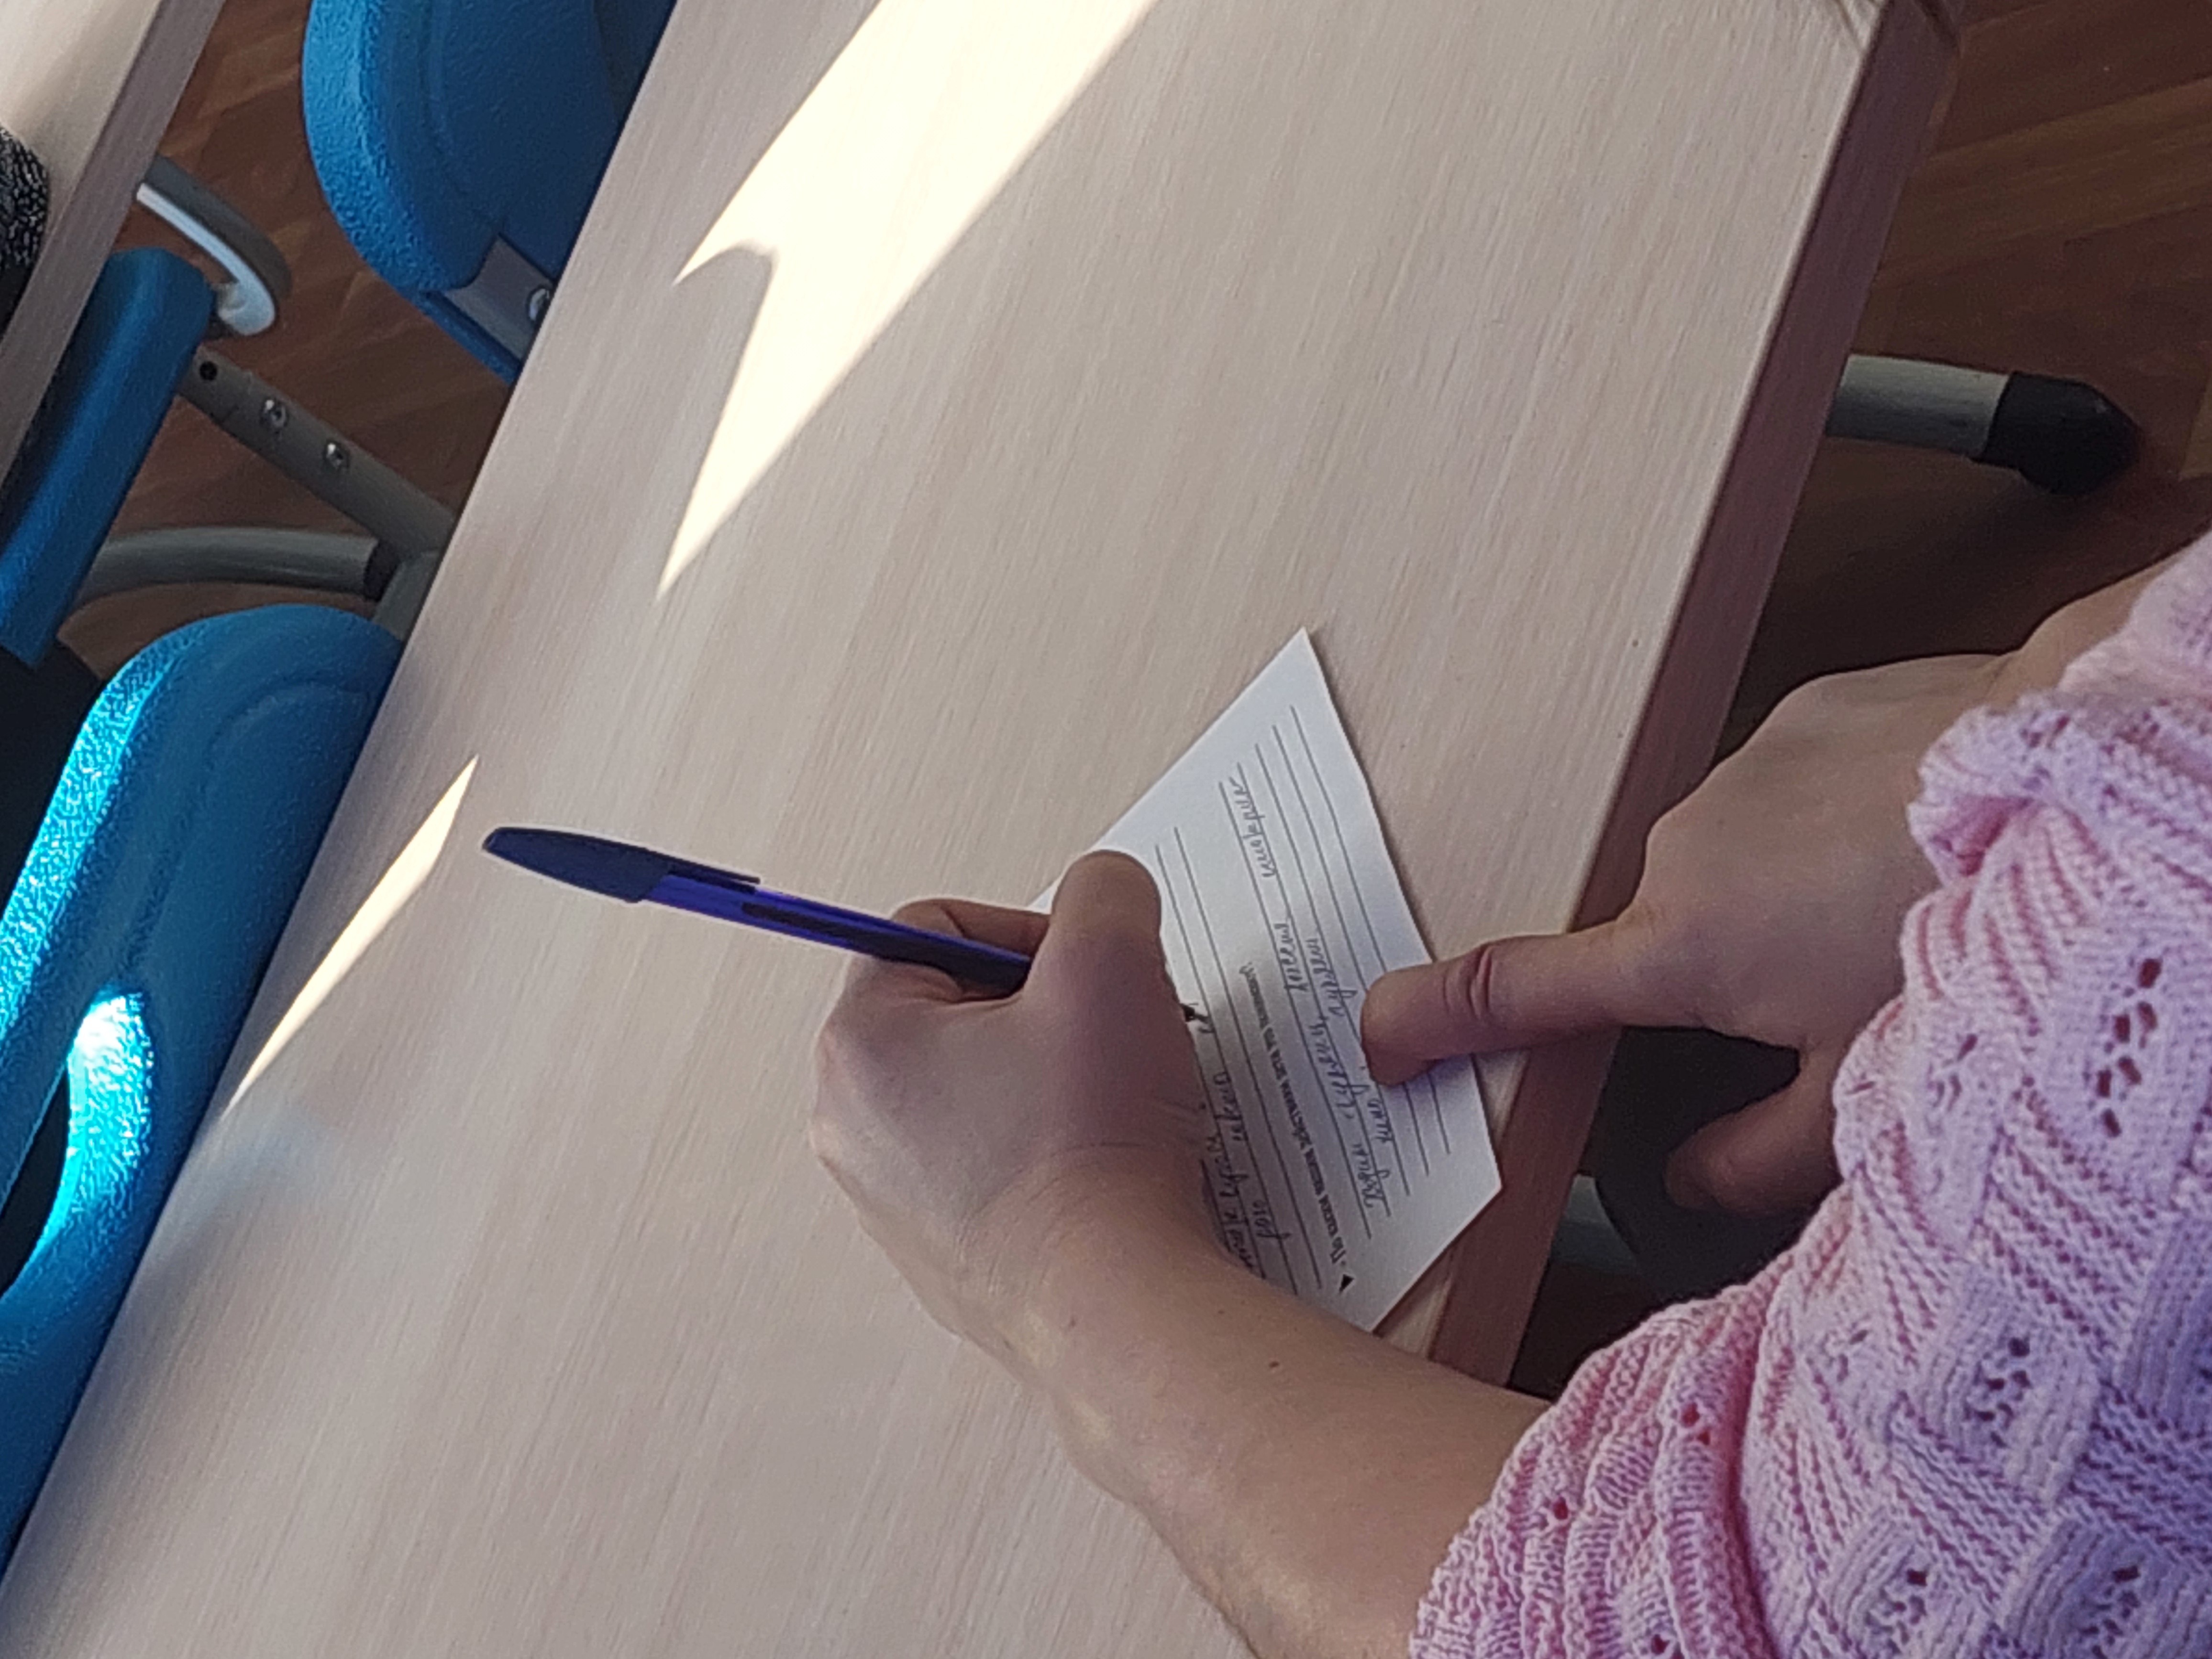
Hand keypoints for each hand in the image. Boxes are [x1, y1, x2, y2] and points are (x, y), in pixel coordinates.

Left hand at [811, 852, 1213, 1369]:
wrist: (1113, 1302)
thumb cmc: (1090, 1144)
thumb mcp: (1111, 963)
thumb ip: (1106, 892)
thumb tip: (1105, 891)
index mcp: (861, 1043)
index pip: (932, 929)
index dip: (1024, 932)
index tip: (1083, 972)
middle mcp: (854, 1126)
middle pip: (956, 1012)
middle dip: (1043, 1011)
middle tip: (1106, 1035)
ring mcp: (894, 1202)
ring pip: (982, 1092)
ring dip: (1053, 1080)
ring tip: (1114, 1105)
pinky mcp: (945, 1257)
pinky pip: (998, 1168)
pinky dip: (1053, 1154)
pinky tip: (1106, 1169)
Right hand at [1363, 653, 2012, 1214]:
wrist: (2060, 773)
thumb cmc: (1957, 929)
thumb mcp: (1861, 1088)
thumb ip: (1754, 1156)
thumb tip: (1687, 1184)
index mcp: (1679, 950)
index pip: (1518, 991)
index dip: (1433, 1019)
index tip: (1378, 1036)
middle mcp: (1681, 852)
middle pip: (1662, 938)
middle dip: (1718, 973)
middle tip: (1823, 990)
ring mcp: (1736, 772)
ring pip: (1728, 860)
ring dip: (1780, 893)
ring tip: (1886, 907)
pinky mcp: (1798, 713)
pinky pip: (1784, 789)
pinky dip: (1825, 823)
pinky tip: (1901, 838)